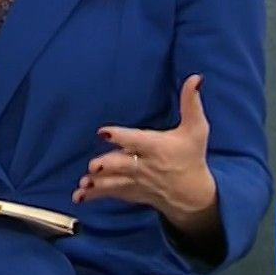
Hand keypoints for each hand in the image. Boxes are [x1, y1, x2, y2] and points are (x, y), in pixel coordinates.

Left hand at [74, 75, 219, 233]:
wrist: (193, 194)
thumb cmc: (191, 156)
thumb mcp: (197, 129)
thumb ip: (191, 103)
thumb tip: (195, 78)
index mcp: (157, 147)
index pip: (138, 141)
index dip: (122, 137)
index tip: (105, 132)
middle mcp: (145, 165)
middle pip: (124, 165)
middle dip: (109, 165)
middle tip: (93, 165)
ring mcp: (136, 181)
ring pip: (115, 182)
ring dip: (98, 183)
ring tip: (83, 183)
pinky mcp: (131, 192)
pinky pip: (112, 194)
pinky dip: (95, 195)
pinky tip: (79, 196)